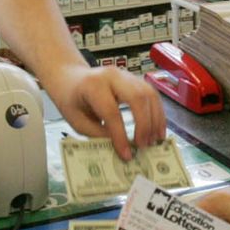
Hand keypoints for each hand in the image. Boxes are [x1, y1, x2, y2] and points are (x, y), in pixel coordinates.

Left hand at [40, 62, 165, 160]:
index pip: (111, 112)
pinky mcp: (135, 79)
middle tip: (144, 146)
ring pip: (149, 94)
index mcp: (92, 86)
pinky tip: (157, 129)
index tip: (127, 155)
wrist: (71, 78)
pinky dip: (158, 113)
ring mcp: (126, 75)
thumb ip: (98, 134)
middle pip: (137, 97)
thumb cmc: (72, 101)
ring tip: (155, 140)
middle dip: (145, 125)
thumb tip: (123, 148)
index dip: (121, 135)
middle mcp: (112, 76)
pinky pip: (152, 94)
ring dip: (156, 119)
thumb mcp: (77, 121)